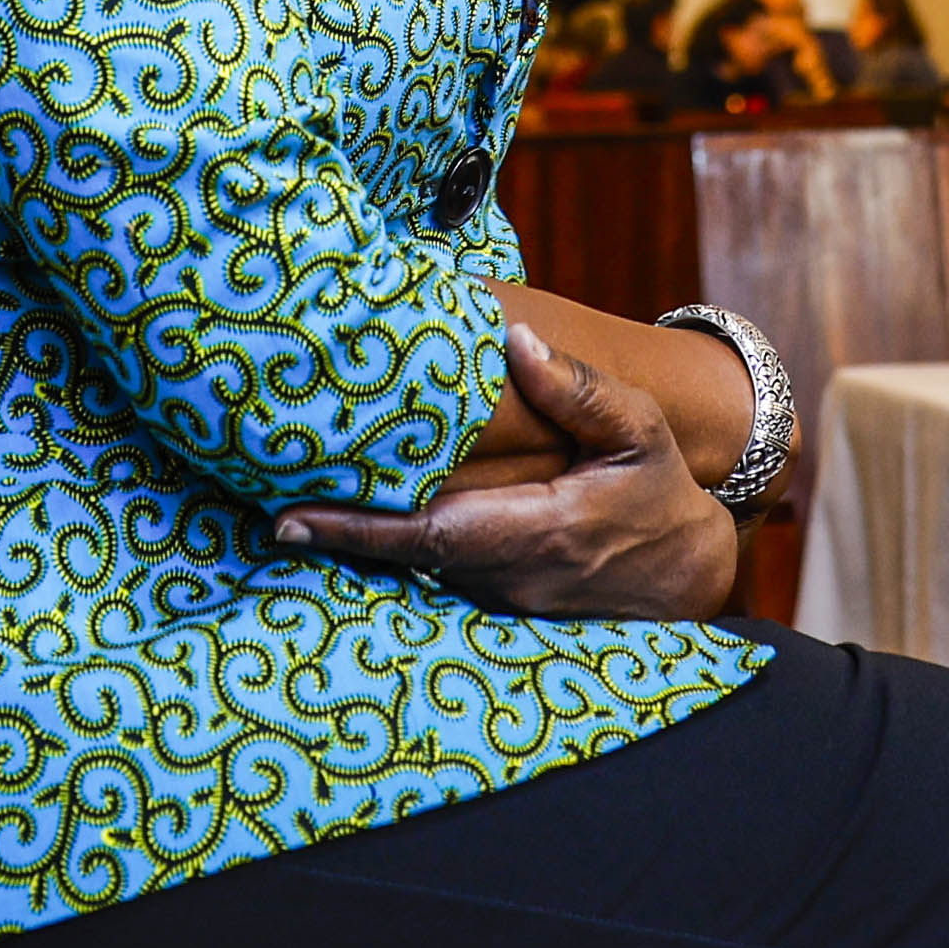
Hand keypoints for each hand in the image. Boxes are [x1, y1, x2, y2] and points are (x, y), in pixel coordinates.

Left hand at [274, 319, 737, 620]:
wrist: (689, 577)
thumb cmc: (658, 492)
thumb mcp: (638, 432)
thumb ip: (578, 389)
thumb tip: (513, 339)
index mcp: (541, 533)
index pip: (427, 534)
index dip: (354, 530)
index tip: (287, 521)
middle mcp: (511, 579)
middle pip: (401, 555)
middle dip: (333, 529)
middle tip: (259, 491)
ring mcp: (503, 603)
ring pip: (412, 569)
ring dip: (358, 538)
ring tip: (291, 492)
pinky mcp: (500, 608)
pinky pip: (434, 575)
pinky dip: (392, 547)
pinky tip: (352, 515)